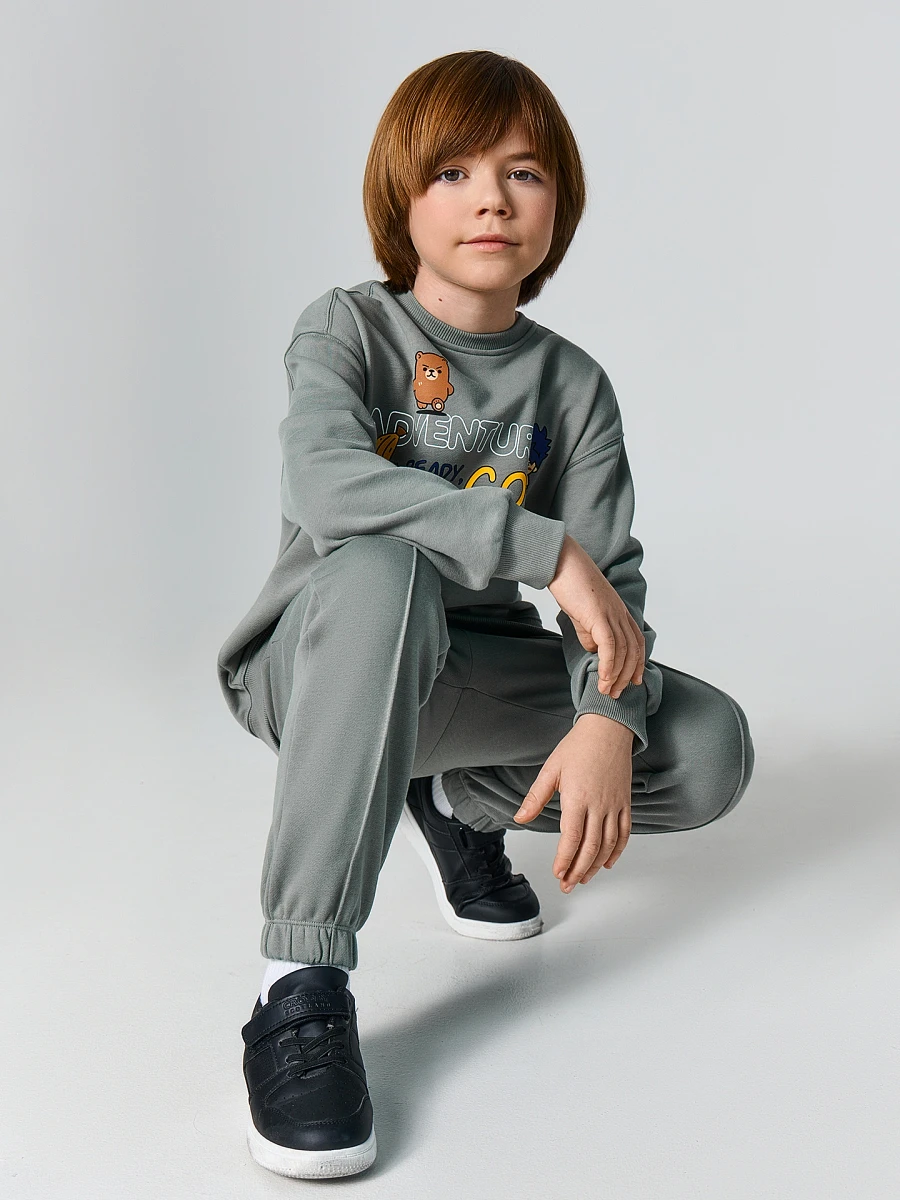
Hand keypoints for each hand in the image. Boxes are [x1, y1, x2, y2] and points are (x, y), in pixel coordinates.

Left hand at [513, 713, 632, 890]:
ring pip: (608, 844)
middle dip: (578, 870)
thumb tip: (519, 818)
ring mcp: (615, 805)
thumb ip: (535, 798)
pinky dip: (617, 851)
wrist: (608, 729)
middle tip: (568, 885)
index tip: (557, 873)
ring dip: (595, 865)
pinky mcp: (625, 802)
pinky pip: (624, 833)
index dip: (564, 860)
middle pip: (591, 847)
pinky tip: (607, 863)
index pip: (571, 838)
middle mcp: (599, 805)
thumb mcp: (551, 770)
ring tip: (584, 879)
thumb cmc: (578, 747)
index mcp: (578, 797)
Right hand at [549, 534, 644, 699]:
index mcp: (619, 611)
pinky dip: (609, 665)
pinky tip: (603, 678)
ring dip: (616, 676)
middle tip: (616, 694)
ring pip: (623, 651)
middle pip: (633, 651)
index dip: (637, 663)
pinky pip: (610, 645)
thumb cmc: (569, 583)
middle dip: (626, 676)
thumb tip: (595, 650)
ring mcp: (612, 614)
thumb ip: (590, 632)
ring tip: (606, 691)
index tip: (632, 682)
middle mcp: (620, 613)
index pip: (636, 642)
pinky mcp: (599, 615)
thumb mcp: (582, 613)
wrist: (560, 561)